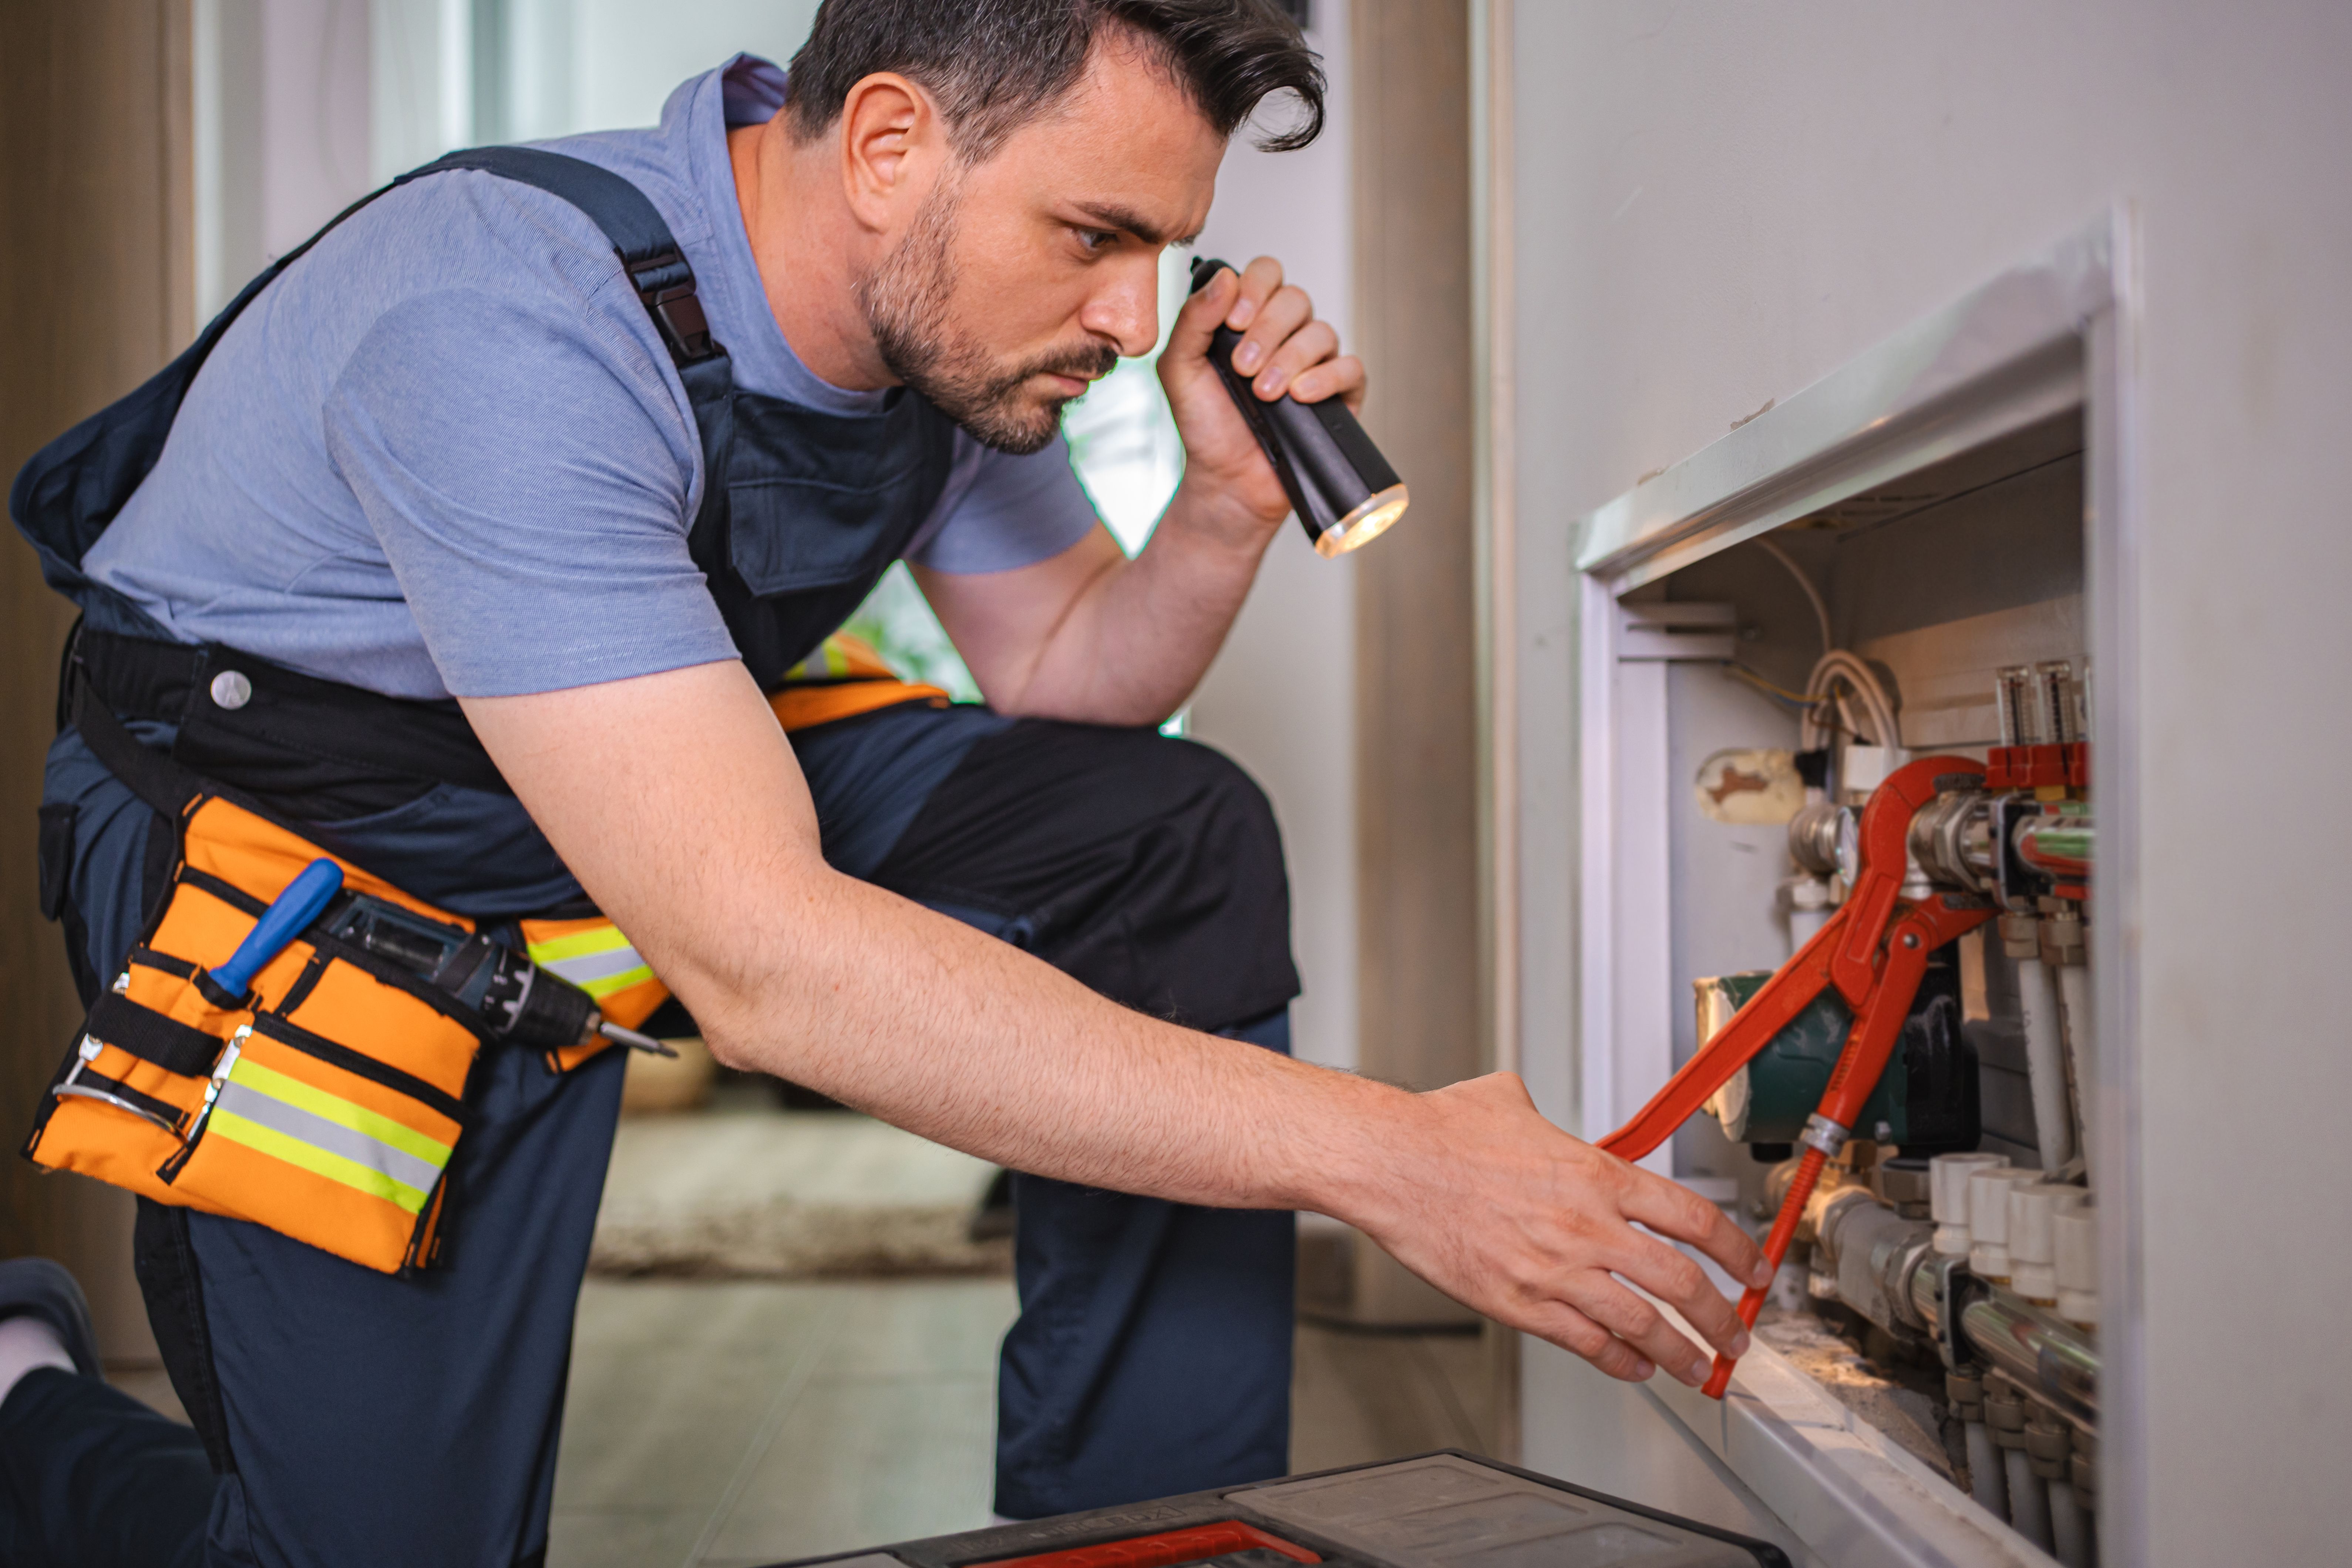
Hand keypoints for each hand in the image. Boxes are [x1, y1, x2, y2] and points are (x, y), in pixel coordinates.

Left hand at [1158, 256, 1366, 538]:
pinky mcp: (1340, 395)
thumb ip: (1194, 320)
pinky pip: (1350, 368)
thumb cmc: (1205, 425)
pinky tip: (1299, 396)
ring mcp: (1317, 363)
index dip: (1254, 288)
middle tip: (1243, 367)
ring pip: (1321, 332)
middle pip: (1295, 299)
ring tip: (1263, 392)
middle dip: (1267, 330)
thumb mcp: (1180, 370)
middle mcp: (1287, 334)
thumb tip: (1225, 277)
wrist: (1226, 480)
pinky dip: (1325, 378)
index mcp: (1251, 319)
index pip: (1266, 274)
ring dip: (1289, 358)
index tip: (1233, 322)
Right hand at [1354, 1074, 1771, 1386]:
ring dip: (1681, 1354)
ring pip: (1643, 1325)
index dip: (1737, 1250)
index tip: (1753, 1268)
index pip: (1693, 1218)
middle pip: (1683, 1282)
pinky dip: (1619, 1362)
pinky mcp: (1520, 1304)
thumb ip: (1542, 1117)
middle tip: (1738, 1335)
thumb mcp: (1509, 1101)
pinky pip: (1586, 1344)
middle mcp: (1587, 1227)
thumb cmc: (1440, 1132)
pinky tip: (1633, 1368)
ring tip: (1698, 1369)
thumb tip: (1537, 1116)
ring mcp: (1555, 1271)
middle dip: (1723, 1319)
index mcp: (1596, 1175)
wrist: (1392, 1163)